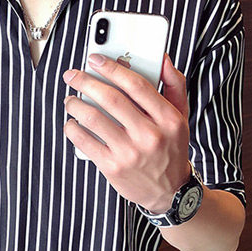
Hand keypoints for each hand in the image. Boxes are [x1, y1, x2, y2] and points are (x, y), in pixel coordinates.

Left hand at [62, 53, 190, 212]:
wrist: (169, 192)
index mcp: (168, 119)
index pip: (136, 85)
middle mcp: (149, 135)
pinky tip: (72, 122)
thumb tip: (163, 57)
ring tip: (70, 100)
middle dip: (86, 82)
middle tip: (73, 76)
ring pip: (93, 118)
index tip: (95, 60)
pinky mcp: (112, 167)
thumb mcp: (181, 116)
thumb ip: (174, 85)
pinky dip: (72, 128)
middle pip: (111, 99)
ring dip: (75, 104)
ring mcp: (129, 153)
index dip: (112, 68)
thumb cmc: (171, 149)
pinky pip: (84, 141)